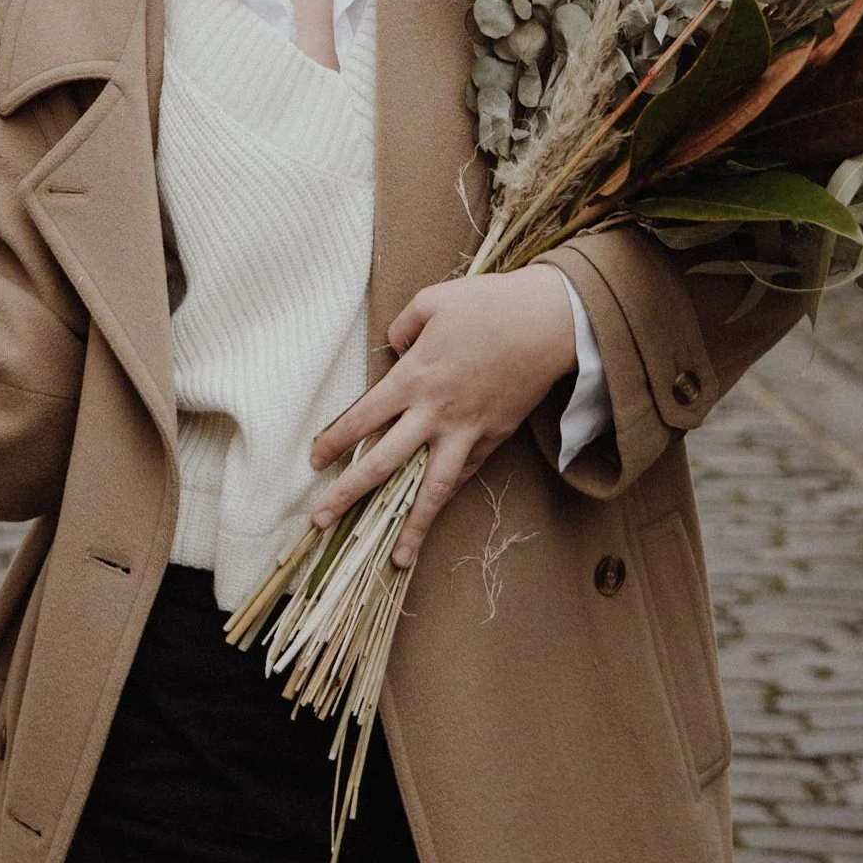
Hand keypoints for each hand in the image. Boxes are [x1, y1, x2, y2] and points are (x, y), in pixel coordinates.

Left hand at [309, 266, 577, 571]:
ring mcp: (468, 432)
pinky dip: (449, 494)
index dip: (333, 442)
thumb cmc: (488, 305)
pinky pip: (466, 473)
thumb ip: (402, 328)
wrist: (548, 323)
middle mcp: (435, 414)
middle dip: (349, 495)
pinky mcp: (495, 437)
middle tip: (321, 521)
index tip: (314, 462)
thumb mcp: (432, 301)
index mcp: (413, 379)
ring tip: (398, 561)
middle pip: (383, 465)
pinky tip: (436, 509)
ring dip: (413, 527)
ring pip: (433, 489)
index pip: (361, 420)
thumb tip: (395, 350)